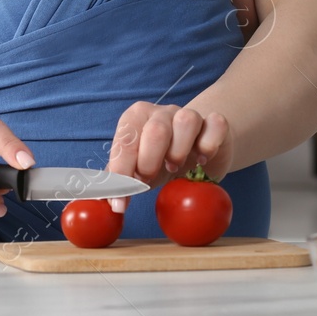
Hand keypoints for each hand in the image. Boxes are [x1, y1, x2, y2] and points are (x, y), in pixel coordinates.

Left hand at [104, 102, 231, 212]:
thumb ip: (118, 180)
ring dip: (180, 151)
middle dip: (149, 162)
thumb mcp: (137, 168)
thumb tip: (101, 200)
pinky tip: (202, 160)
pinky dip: (209, 145)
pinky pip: (215, 125)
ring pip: (186, 121)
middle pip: (156, 131)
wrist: (198, 149)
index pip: (125, 143)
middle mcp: (162, 112)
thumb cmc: (162, 158)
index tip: (120, 203)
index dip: (121, 175)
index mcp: (136, 118)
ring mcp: (190, 113)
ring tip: (175, 167)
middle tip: (149, 179)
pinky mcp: (215, 123)